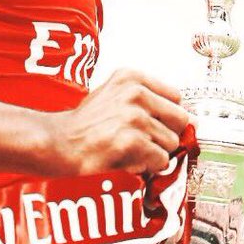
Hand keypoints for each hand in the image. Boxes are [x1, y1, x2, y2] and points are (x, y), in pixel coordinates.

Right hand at [50, 69, 191, 176]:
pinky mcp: (131, 141)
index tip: (158, 125)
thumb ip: (147, 101)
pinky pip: (161, 160)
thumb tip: (184, 117)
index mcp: (132, 77)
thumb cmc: (84, 124)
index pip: (176, 97)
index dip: (168, 116)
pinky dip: (148, 166)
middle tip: (145, 141)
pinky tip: (130, 160)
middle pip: (180, 119)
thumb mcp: (114, 95)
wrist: (59, 143)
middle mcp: (135, 93)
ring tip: (132, 150)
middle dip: (166, 134)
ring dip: (155, 152)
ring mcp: (134, 117)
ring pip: (171, 143)